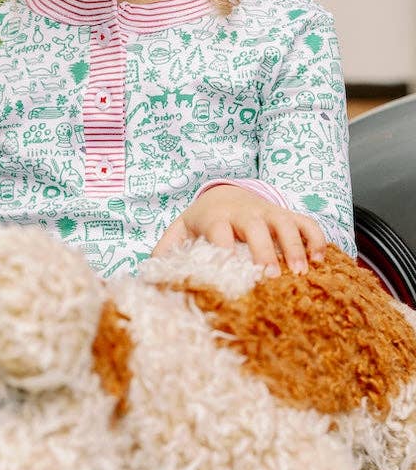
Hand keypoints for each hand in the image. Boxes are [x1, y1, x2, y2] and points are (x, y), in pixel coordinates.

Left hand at [152, 185, 325, 274]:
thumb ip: (166, 249)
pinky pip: (307, 222)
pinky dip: (317, 239)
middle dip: (264, 250)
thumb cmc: (202, 222)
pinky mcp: (288, 214)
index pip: (219, 231)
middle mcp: (244, 213)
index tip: (229, 271)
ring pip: (286, 224)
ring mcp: (269, 212)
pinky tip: (322, 261)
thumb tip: (148, 272)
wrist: (224, 193)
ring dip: (295, 247)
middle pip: (256, 227)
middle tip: (272, 277)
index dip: (224, 249)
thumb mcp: (181, 230)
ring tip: (302, 273)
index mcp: (216, 219)